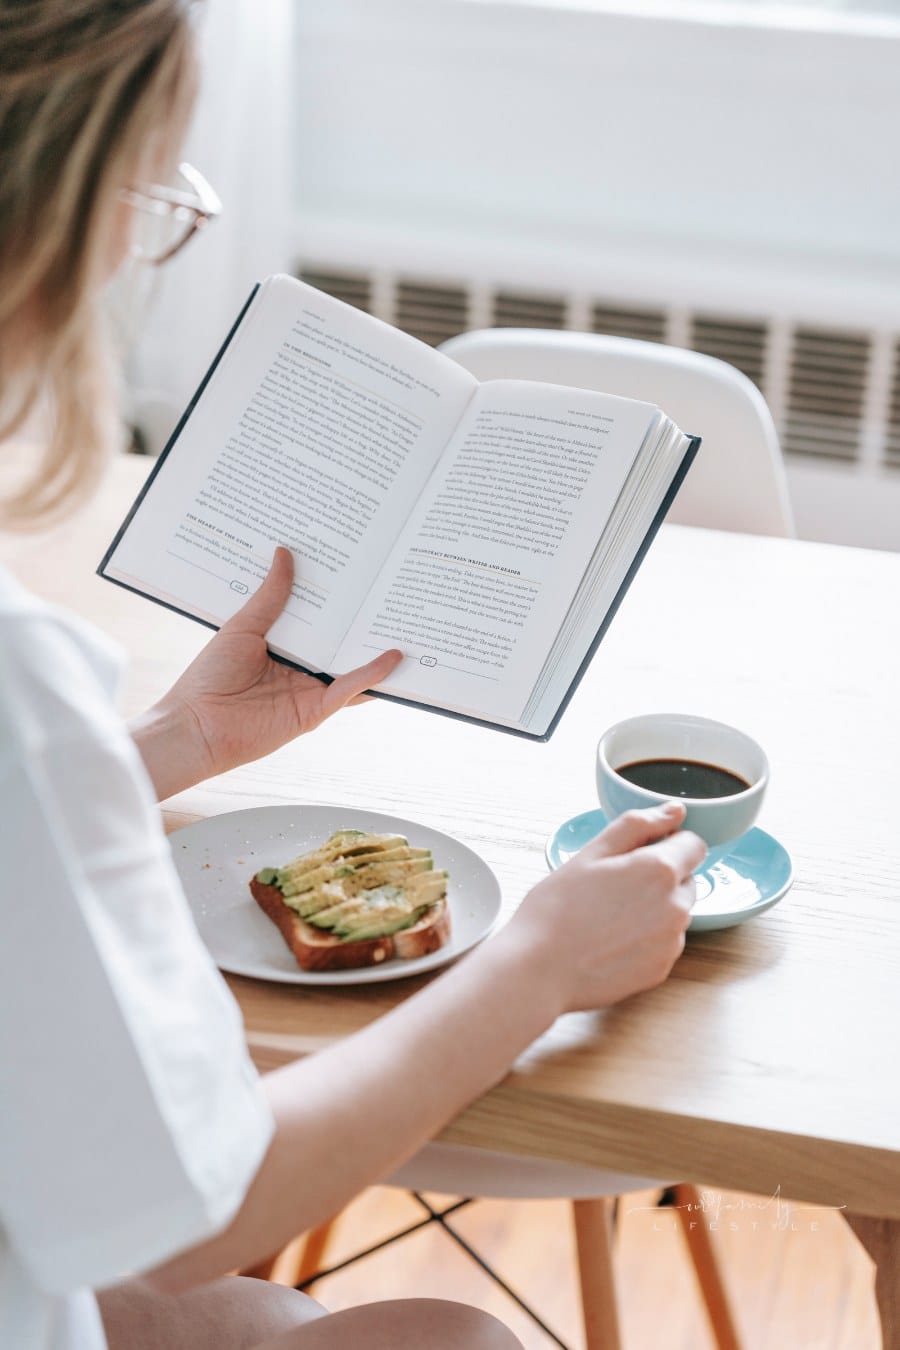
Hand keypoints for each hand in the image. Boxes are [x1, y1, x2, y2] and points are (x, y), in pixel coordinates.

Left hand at [131, 548, 401, 799]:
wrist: (196, 725)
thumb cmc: (209, 677)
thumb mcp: (243, 626)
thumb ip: (270, 595)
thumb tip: (285, 553)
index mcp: (281, 643)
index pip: (317, 616)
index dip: (335, 596)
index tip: (356, 567)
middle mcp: (299, 665)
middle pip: (338, 638)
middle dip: (363, 617)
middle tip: (390, 587)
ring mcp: (309, 688)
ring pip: (351, 664)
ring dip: (376, 648)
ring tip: (405, 621)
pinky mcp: (315, 710)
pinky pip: (348, 690)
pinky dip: (370, 675)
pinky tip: (392, 657)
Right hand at [512, 802, 705, 1012]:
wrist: (539, 969)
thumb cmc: (557, 907)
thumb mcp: (592, 852)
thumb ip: (639, 825)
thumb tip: (676, 810)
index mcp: (660, 870)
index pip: (694, 844)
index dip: (667, 842)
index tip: (637, 853)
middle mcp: (677, 907)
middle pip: (685, 878)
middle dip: (659, 876)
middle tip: (613, 886)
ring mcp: (672, 942)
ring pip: (675, 911)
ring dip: (654, 907)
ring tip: (608, 916)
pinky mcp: (662, 969)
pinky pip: (664, 942)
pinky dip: (646, 937)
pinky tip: (611, 940)